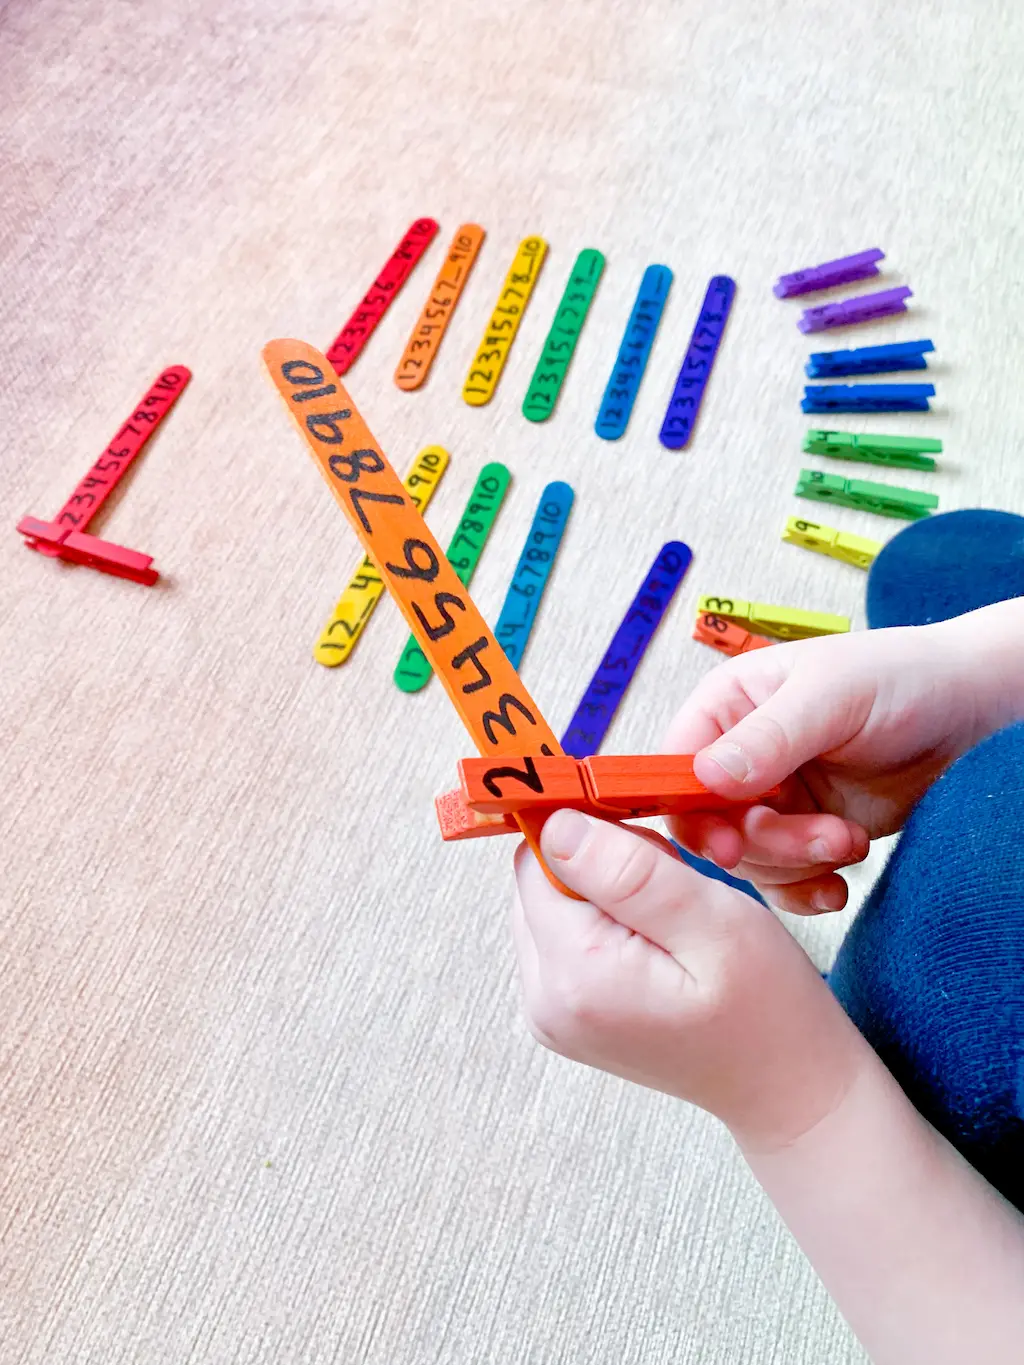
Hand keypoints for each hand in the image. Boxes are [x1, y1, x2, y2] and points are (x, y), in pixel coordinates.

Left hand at [512, 810, 866, 1149]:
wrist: (786, 1087)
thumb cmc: (767, 1010)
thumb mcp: (713, 923)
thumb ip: (629, 871)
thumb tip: (555, 826)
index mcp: (574, 975)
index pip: (538, 858)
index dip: (596, 836)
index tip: (656, 854)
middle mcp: (545, 1000)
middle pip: (540, 880)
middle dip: (602, 865)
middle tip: (676, 896)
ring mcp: (551, 1013)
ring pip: (553, 903)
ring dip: (607, 894)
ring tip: (673, 925)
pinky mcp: (566, 1014)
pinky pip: (567, 936)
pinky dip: (608, 924)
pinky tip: (658, 945)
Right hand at [666, 608, 1022, 914]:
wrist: (961, 708)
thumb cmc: (896, 677)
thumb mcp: (831, 695)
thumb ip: (768, 737)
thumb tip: (708, 775)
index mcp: (725, 707)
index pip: (674, 768)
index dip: (690, 810)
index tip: (726, 843)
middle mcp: (737, 757)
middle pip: (709, 825)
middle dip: (766, 842)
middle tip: (821, 838)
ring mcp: (769, 800)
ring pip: (747, 859)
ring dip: (798, 862)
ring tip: (849, 838)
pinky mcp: (801, 835)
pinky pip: (779, 881)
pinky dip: (806, 891)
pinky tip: (838, 883)